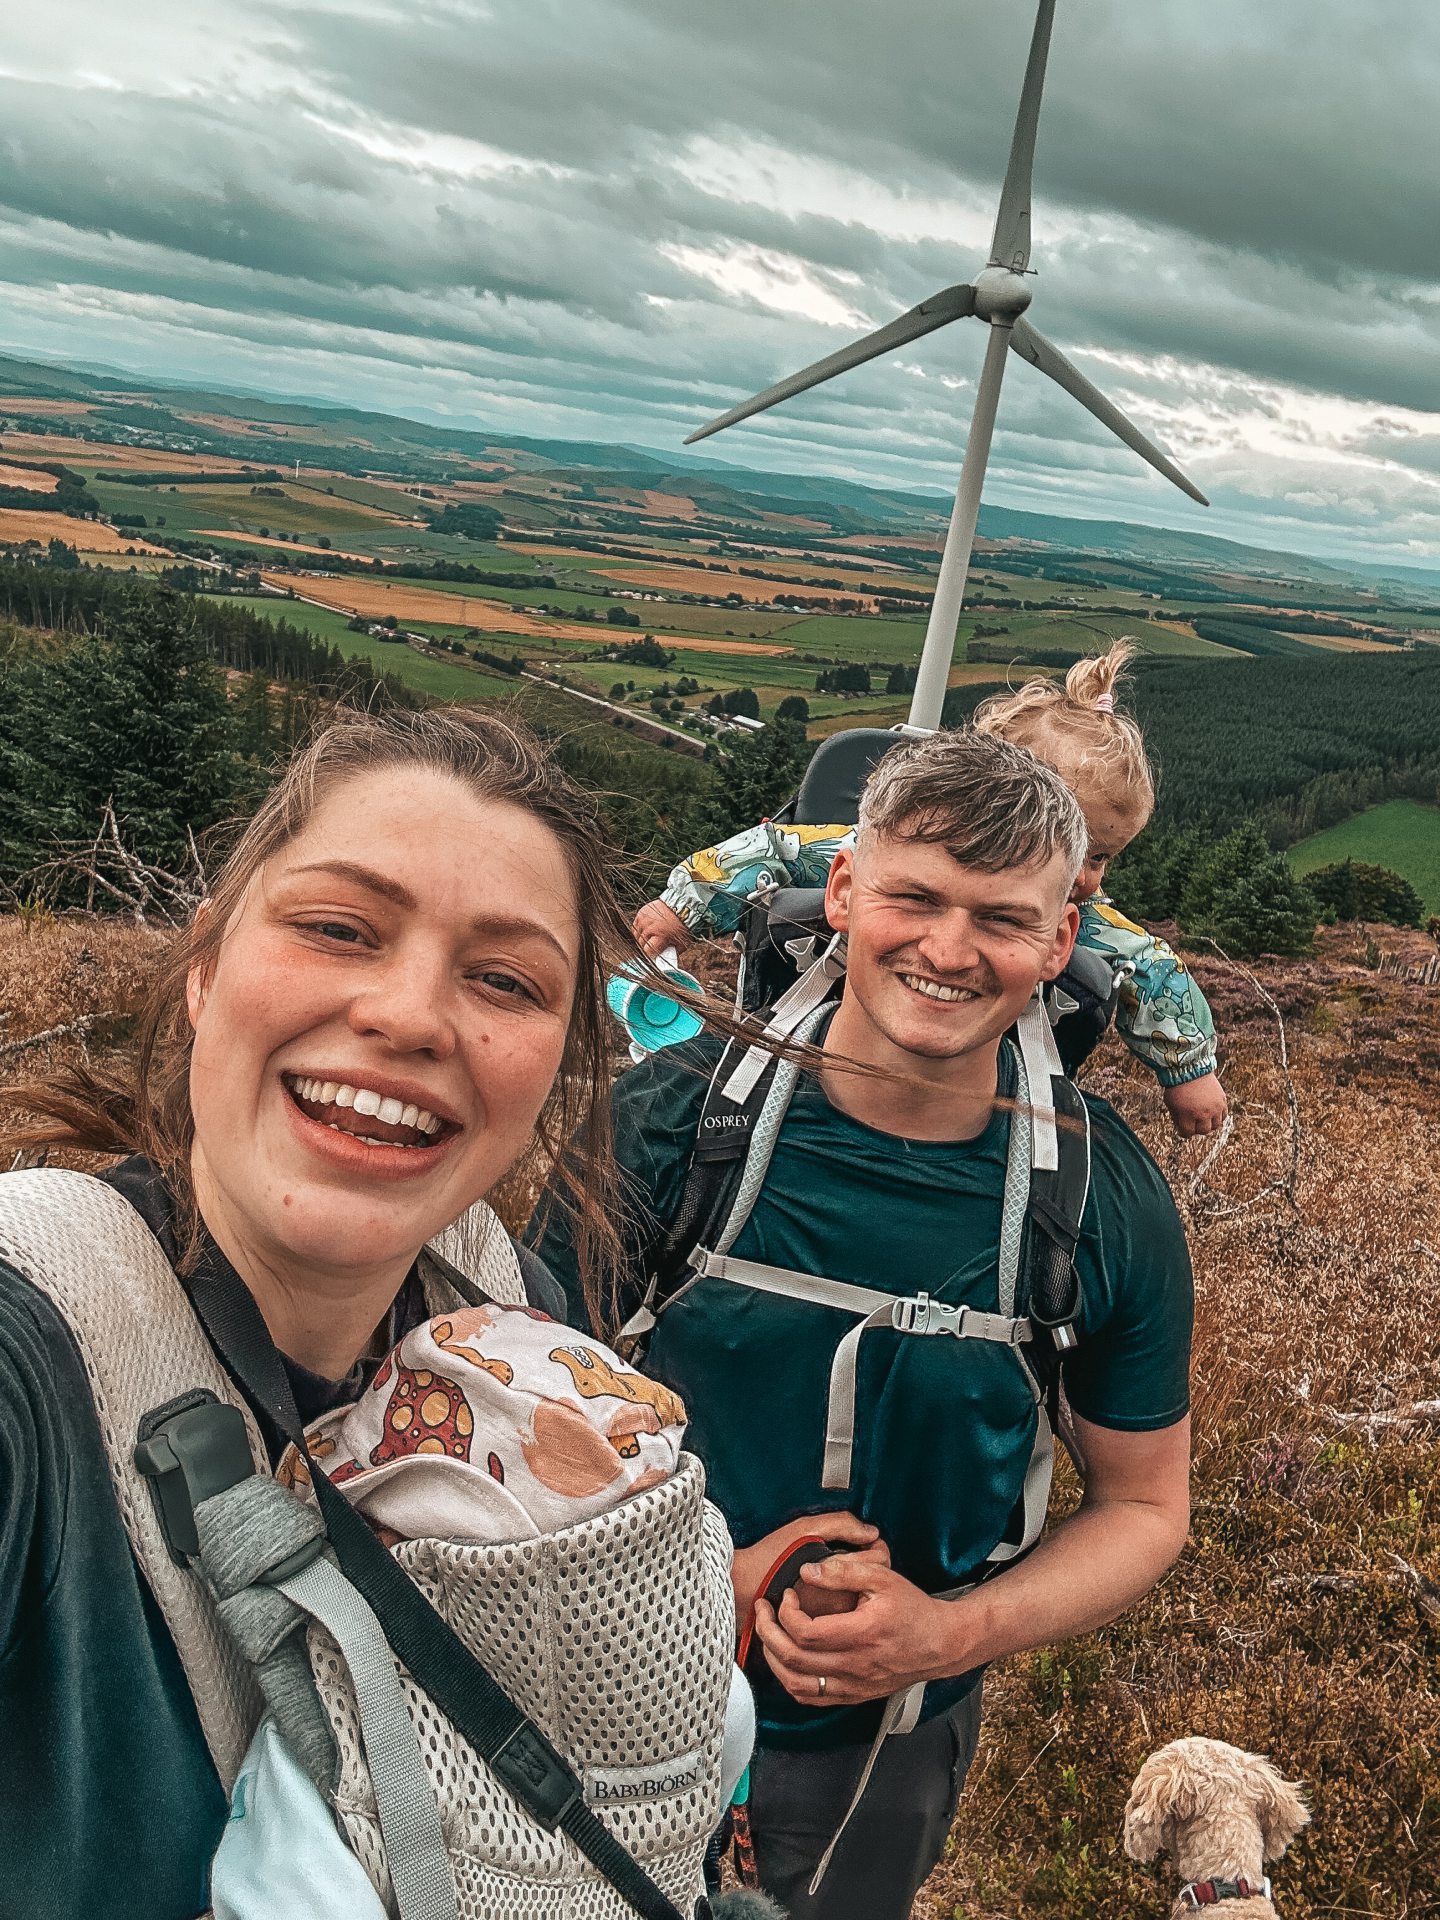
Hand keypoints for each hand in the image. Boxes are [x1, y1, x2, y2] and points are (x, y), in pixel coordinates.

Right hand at [633, 900, 689, 958]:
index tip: (653, 957)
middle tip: (654, 947)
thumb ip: (671, 953)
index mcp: (661, 936)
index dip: (650, 956)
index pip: (647, 952)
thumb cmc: (683, 926)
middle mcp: (650, 927)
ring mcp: (644, 919)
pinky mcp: (641, 913)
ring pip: (636, 936)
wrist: (682, 906)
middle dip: (647, 948)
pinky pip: (636, 926)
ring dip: (642, 939)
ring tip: (651, 938)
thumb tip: (664, 962)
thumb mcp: (681, 943)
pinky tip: (648, 930)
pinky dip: (640, 930)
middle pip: (641, 944)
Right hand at [731, 1512, 880, 1629]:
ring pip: (866, 1605)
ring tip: (847, 1576)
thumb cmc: (770, 1559)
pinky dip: (848, 1607)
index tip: (866, 1541)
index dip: (876, 1545)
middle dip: (872, 1567)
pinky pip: (850, 1620)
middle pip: (877, 1584)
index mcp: (839, 1577)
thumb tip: (869, 1531)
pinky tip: (835, 1595)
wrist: (742, 1590)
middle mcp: (840, 1605)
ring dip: (862, 1589)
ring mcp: (832, 1623)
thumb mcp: (805, 1529)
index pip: (880, 1559)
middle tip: (860, 1556)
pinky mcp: (822, 1635)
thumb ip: (841, 1524)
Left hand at [752, 1554, 974, 1707]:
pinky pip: (811, 1697)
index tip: (787, 1594)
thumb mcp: (882, 1578)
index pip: (806, 1633)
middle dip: (768, 1632)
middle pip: (794, 1660)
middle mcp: (854, 1666)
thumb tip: (807, 1570)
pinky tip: (786, 1659)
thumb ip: (844, 1571)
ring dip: (773, 1659)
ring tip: (768, 1634)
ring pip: (796, 1684)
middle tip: (763, 1610)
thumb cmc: (912, 1609)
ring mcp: (853, 1685)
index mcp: (861, 1634)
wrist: (939, 1644)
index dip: (786, 1613)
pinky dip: (790, 1680)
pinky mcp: (853, 1695)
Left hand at [1163, 1072, 1227, 1136]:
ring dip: (1209, 1123)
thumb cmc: (1177, 1086)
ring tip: (1202, 1117)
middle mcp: (1203, 1114)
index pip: (1187, 1133)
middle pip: (1203, 1131)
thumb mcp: (1170, 1104)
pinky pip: (1224, 1115)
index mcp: (1187, 1115)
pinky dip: (1218, 1116)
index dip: (1183, 1132)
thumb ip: (1177, 1118)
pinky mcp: (1222, 1100)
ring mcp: (1214, 1107)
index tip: (1182, 1128)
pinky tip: (1211, 1111)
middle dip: (1196, 1128)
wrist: (1190, 1068)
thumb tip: (1182, 1128)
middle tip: (1192, 1122)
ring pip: (1215, 1125)